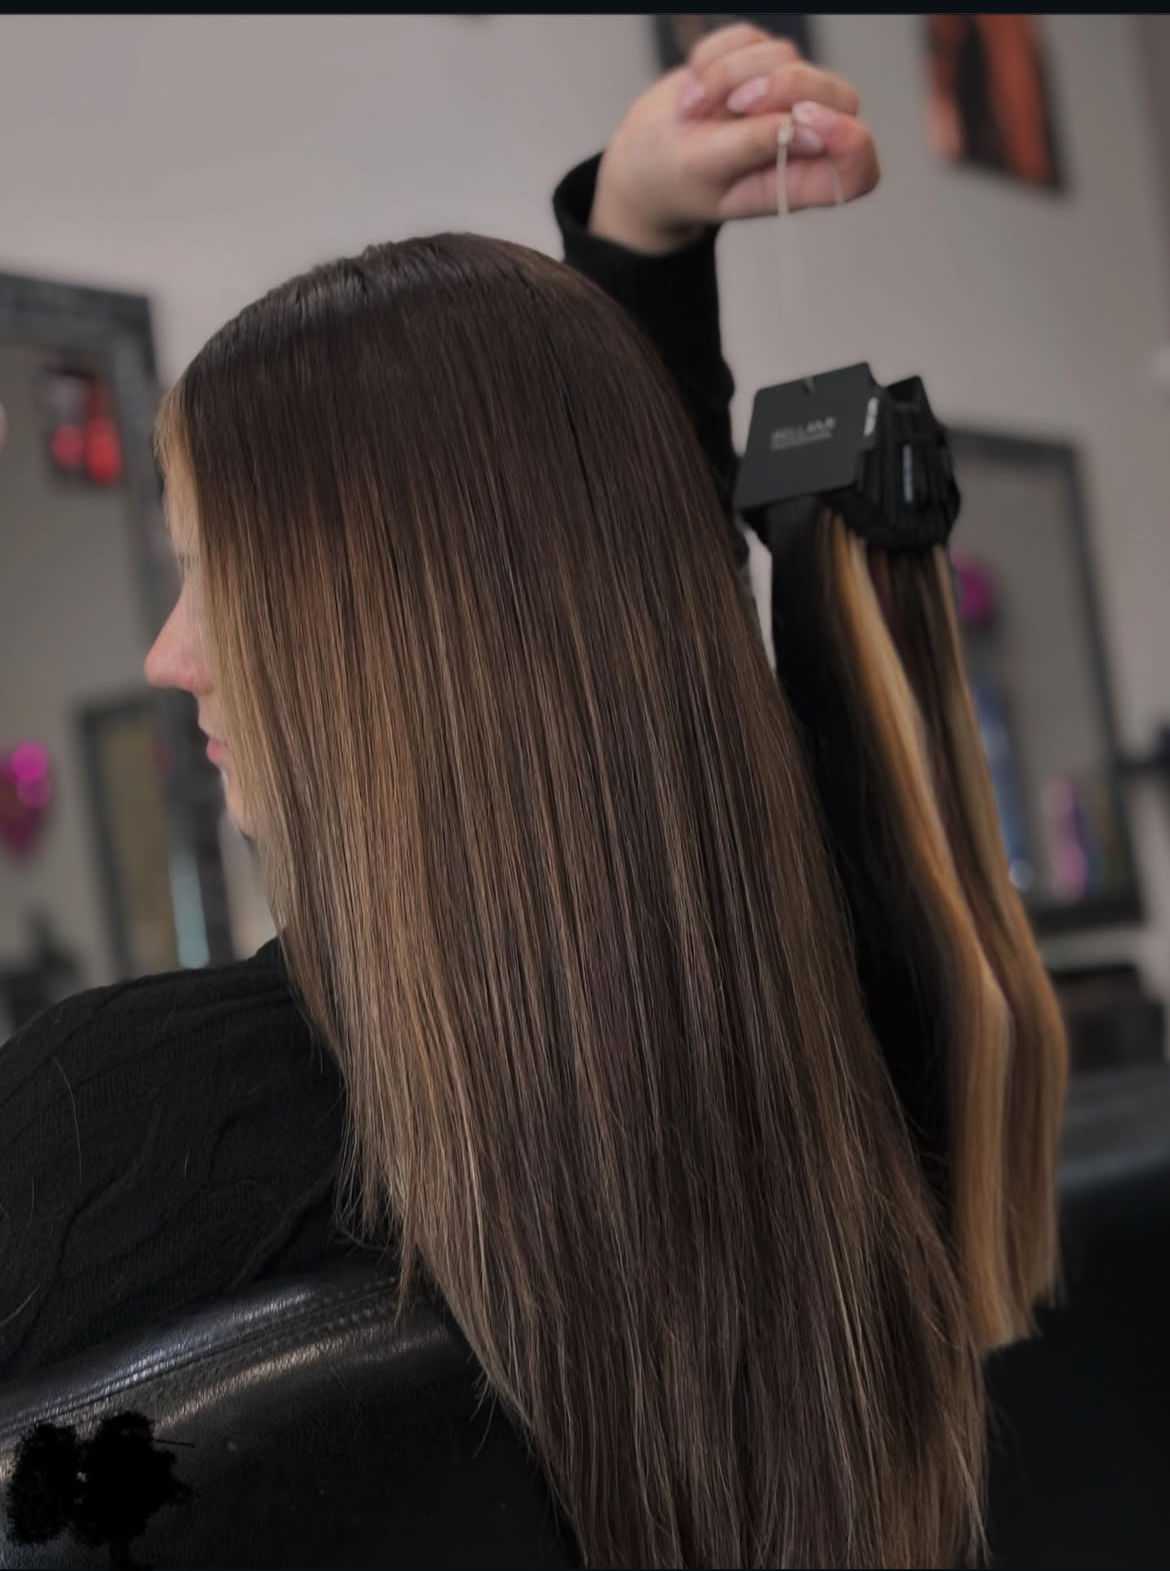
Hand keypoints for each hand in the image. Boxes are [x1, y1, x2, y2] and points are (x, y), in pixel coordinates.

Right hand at [591, 22, 879, 254]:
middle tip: (735, 104)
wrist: (646, 154)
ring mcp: (787, 97)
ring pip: (787, 57)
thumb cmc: (676, 178)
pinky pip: (752, 39)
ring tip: (693, 108)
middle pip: (837, 96)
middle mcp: (805, 139)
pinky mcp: (762, 63)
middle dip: (784, 87)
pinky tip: (695, 88)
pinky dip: (716, 57)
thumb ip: (756, 147)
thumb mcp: (707, 171)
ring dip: (732, 74)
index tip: (805, 120)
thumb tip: (808, 128)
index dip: (848, 142)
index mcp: (801, 183)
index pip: (859, 168)